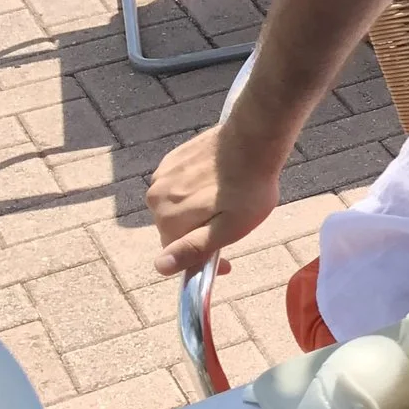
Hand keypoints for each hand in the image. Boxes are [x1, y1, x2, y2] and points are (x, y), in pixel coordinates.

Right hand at [147, 124, 282, 277]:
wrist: (253, 140)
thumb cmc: (248, 188)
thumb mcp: (227, 228)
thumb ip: (193, 249)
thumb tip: (160, 267)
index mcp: (167, 219)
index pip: (176, 253)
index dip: (202, 261)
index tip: (227, 261)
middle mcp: (155, 198)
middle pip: (174, 230)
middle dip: (199, 233)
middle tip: (230, 224)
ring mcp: (161, 176)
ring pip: (176, 207)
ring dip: (197, 211)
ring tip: (226, 202)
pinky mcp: (171, 160)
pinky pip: (179, 186)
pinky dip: (194, 191)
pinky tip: (217, 184)